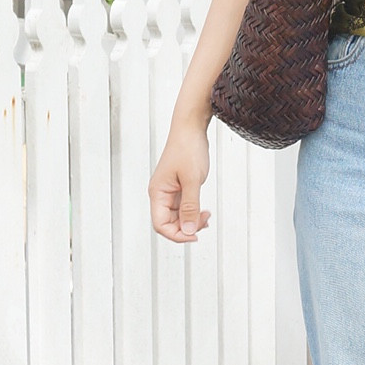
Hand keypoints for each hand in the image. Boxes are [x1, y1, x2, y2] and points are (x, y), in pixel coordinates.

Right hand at [150, 118, 211, 242]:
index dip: (177, 235)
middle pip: (168, 224)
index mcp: (158, 193)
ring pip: (177, 217)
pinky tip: (203, 212)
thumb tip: (187, 230)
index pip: (160, 225)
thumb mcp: (192, 180)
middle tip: (205, 221)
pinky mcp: (178, 188)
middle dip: (186, 228)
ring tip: (206, 216)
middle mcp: (161, 194)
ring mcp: (169, 192)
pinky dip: (193, 212)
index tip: (194, 235)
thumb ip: (190, 207)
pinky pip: (183, 208)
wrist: (191, 129)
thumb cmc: (188, 148)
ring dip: (191, 221)